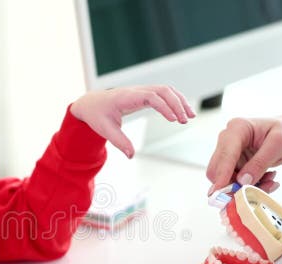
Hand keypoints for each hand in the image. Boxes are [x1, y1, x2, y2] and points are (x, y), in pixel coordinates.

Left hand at [70, 86, 195, 157]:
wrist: (91, 103)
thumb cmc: (97, 115)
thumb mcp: (105, 130)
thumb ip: (119, 142)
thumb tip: (131, 156)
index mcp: (125, 97)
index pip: (150, 97)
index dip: (164, 107)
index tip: (174, 120)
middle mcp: (135, 91)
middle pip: (162, 90)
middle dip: (176, 103)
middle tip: (185, 120)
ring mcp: (141, 91)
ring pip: (165, 90)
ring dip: (179, 101)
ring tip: (190, 116)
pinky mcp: (144, 94)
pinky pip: (163, 93)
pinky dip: (174, 100)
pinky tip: (182, 112)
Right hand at [205, 116, 281, 194]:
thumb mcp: (280, 144)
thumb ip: (260, 162)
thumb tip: (242, 181)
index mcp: (237, 128)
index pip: (225, 155)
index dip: (222, 175)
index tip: (220, 194)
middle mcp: (228, 140)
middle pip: (217, 170)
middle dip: (235, 185)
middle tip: (257, 192)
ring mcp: (230, 153)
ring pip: (226, 180)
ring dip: (246, 187)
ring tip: (270, 182)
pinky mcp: (235, 164)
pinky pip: (236, 182)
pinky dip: (251, 186)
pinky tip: (268, 180)